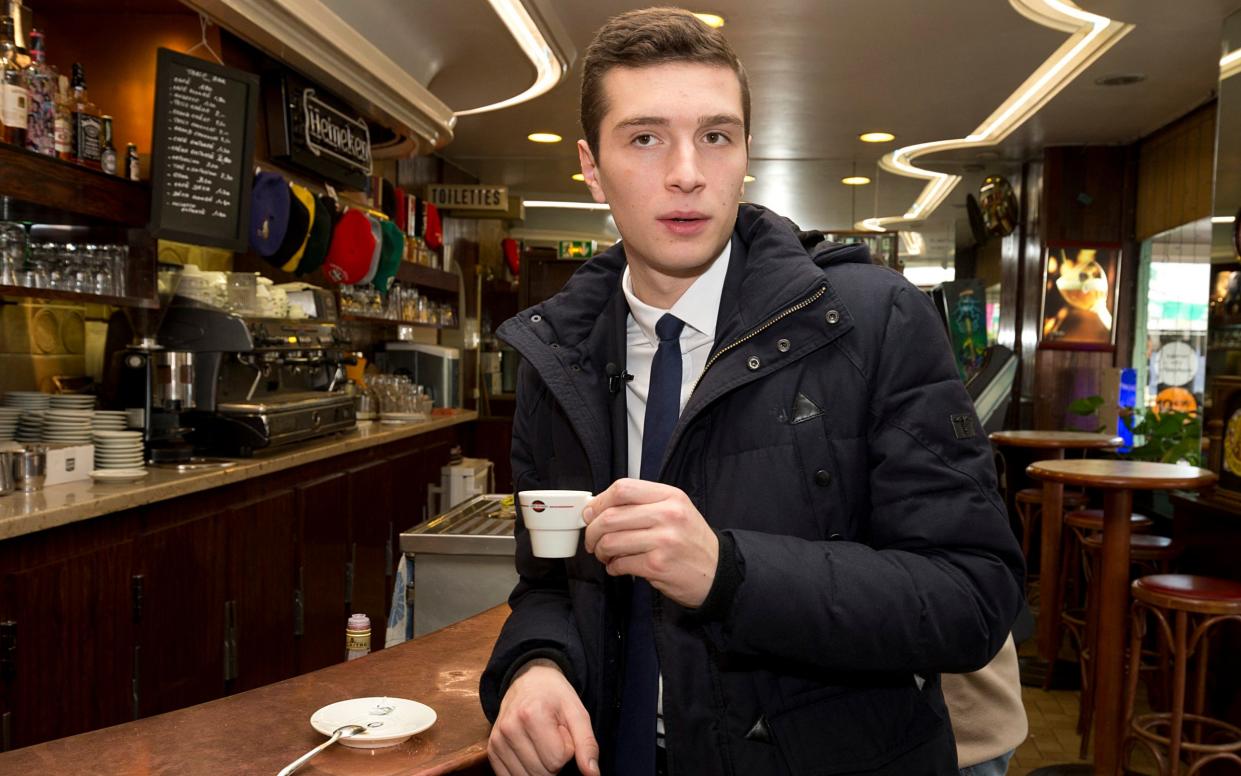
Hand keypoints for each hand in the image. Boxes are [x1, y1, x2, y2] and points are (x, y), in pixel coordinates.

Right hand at [488, 659, 599, 775]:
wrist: (529, 682)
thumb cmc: (556, 698)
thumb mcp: (577, 713)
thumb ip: (587, 744)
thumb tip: (593, 774)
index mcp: (532, 714)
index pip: (558, 760)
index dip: (567, 749)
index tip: (562, 730)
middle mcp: (509, 728)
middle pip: (543, 772)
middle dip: (554, 761)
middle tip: (552, 736)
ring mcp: (497, 740)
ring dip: (541, 766)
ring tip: (540, 742)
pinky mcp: (491, 750)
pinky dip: (526, 771)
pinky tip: (528, 751)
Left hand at [583, 478, 718, 607]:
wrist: (718, 572)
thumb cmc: (691, 541)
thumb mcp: (676, 510)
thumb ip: (642, 504)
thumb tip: (598, 508)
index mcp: (670, 496)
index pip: (622, 489)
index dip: (599, 502)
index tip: (590, 513)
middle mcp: (668, 515)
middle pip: (611, 516)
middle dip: (593, 531)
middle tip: (592, 540)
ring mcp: (663, 540)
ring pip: (611, 541)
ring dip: (601, 551)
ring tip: (605, 555)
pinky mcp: (657, 565)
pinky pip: (620, 563)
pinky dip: (613, 567)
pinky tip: (618, 567)